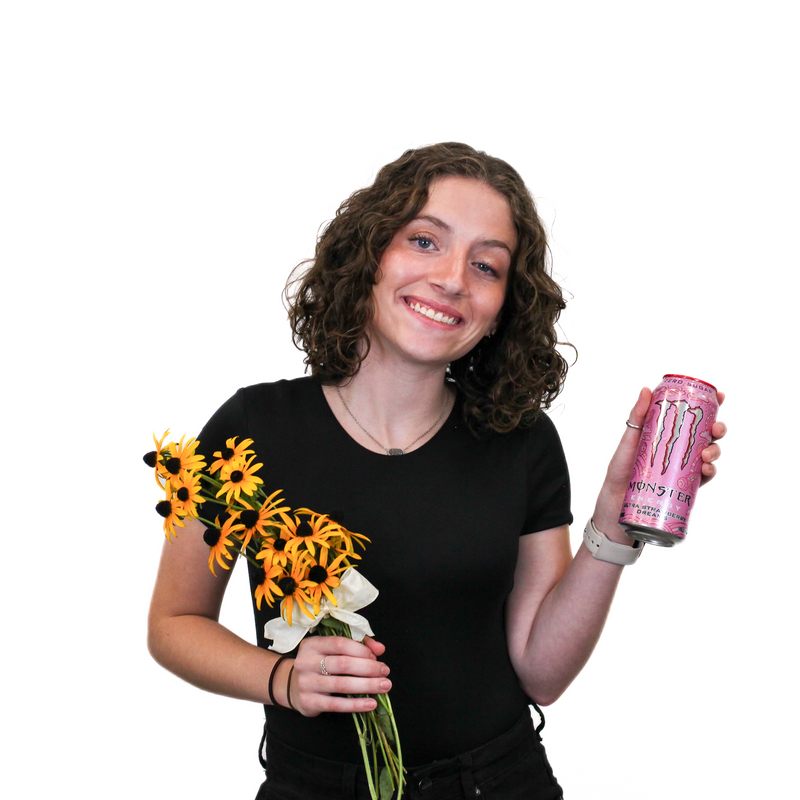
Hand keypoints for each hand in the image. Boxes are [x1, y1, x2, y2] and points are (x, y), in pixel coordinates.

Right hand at [286, 635, 390, 716]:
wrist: (291, 685)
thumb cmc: (320, 664)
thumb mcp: (332, 649)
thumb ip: (358, 644)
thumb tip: (380, 648)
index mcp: (312, 644)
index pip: (340, 644)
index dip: (361, 650)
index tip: (376, 658)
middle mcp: (306, 662)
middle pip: (343, 664)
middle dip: (368, 668)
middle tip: (385, 672)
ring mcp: (306, 683)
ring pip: (341, 684)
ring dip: (367, 686)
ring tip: (384, 686)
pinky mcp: (309, 702)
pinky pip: (336, 705)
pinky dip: (356, 705)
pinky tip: (371, 703)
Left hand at [593, 388, 726, 535]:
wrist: (617, 500)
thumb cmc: (622, 468)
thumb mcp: (629, 439)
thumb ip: (637, 416)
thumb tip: (646, 390)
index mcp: (670, 433)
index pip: (693, 416)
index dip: (711, 404)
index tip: (719, 396)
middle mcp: (681, 448)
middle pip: (707, 434)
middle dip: (719, 428)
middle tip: (716, 428)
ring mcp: (684, 466)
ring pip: (709, 454)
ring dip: (715, 451)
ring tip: (707, 454)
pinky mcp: (685, 485)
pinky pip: (704, 477)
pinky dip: (710, 471)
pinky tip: (706, 469)